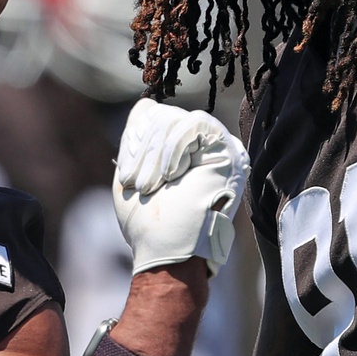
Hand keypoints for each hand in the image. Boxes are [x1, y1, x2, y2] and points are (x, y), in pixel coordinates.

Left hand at [113, 98, 248, 276]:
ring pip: (175, 119)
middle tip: (139, 184)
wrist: (170, 250)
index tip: (129, 177)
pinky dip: (174, 148)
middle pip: (162, 116)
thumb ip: (136, 138)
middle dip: (144, 150)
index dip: (137, 140)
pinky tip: (172, 175)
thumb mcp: (130, 173)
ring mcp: (214, 147)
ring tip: (152, 185)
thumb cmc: (149, 222)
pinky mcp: (227, 149)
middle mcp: (198, 146)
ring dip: (156, 154)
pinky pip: (195, 123)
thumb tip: (146, 105)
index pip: (152, 116)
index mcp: (177, 150)